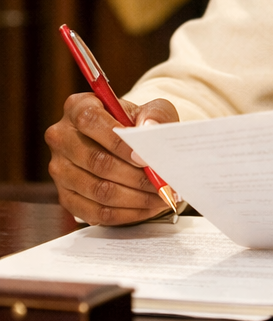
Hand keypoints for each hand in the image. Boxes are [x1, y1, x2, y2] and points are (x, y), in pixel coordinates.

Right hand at [45, 94, 179, 226]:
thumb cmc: (138, 124)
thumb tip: (149, 129)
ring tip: (161, 197)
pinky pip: (96, 212)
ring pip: (98, 190)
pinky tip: (147, 208)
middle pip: (96, 161)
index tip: (145, 158)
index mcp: (77, 107)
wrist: (128, 144)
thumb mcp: (151, 109)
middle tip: (163, 184)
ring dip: (135, 198)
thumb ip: (154, 114)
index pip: (90, 121)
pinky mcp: (66, 196)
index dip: (119, 142)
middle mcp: (61, 137)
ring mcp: (60, 169)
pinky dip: (126, 214)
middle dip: (135, 177)